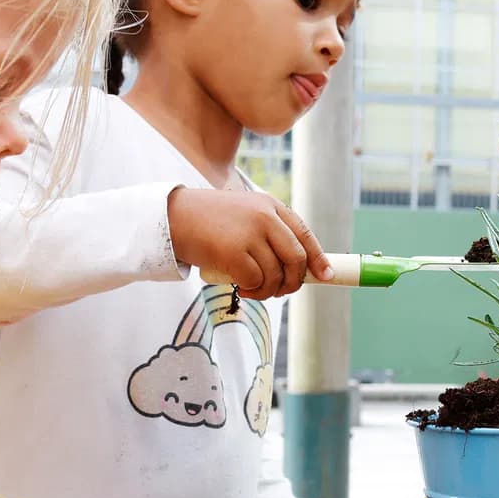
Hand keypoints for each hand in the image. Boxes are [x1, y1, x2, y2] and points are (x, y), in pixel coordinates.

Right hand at [168, 186, 332, 298]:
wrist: (172, 217)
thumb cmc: (208, 221)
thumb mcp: (244, 214)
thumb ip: (269, 231)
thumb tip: (296, 266)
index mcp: (270, 205)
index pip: (304, 234)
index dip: (318, 258)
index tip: (326, 276)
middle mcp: (265, 217)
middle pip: (296, 258)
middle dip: (294, 281)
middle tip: (282, 291)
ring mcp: (250, 234)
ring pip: (277, 274)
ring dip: (270, 290)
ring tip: (255, 289)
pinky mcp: (234, 252)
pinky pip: (256, 281)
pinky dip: (253, 291)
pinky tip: (243, 288)